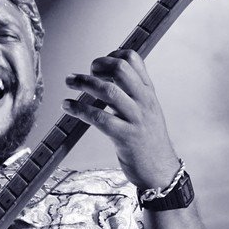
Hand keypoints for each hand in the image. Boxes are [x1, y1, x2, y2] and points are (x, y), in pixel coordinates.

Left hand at [62, 49, 180, 188]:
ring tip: (69, 82)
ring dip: (84, 83)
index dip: (111, 56)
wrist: (161, 172)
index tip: (98, 66)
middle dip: (97, 66)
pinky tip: (67, 106)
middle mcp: (144, 102)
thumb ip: (132, 94)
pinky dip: (80, 109)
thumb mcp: (147, 111)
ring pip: (108, 91)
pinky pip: (99, 118)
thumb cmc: (149, 142)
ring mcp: (136, 119)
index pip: (133, 59)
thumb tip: (109, 77)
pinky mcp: (125, 137)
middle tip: (84, 74)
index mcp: (148, 92)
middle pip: (120, 69)